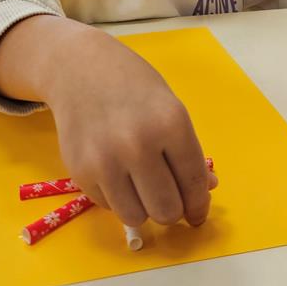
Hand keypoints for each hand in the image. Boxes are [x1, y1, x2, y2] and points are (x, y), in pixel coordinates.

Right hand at [42, 25, 216, 227]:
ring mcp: (105, 161)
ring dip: (143, 208)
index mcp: (171, 124)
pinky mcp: (79, 171)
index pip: (194, 185)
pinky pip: (109, 206)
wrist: (79, 68)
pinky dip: (117, 198)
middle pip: (166, 211)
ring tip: (141, 185)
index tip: (197, 213)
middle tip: (168, 198)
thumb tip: (207, 191)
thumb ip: (188, 153)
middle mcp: (138, 145)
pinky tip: (116, 170)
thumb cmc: (132, 86)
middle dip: (172, 210)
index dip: (199, 205)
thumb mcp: (170, 109)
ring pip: (136, 217)